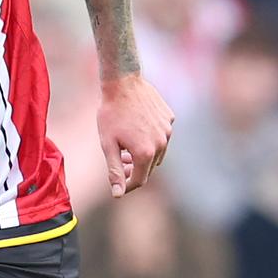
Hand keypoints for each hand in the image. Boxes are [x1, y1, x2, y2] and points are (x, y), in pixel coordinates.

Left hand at [97, 74, 172, 197]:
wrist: (123, 82)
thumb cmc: (111, 114)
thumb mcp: (107, 144)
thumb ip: (114, 171)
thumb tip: (117, 195)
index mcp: (145, 153)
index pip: (139, 180)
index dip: (126, 184)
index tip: (117, 181)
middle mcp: (162, 144)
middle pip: (149, 167)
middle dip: (134, 168)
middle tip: (119, 160)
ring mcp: (168, 130)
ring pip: (157, 152)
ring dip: (143, 154)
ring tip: (126, 146)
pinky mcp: (170, 119)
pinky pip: (162, 135)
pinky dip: (150, 138)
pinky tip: (136, 128)